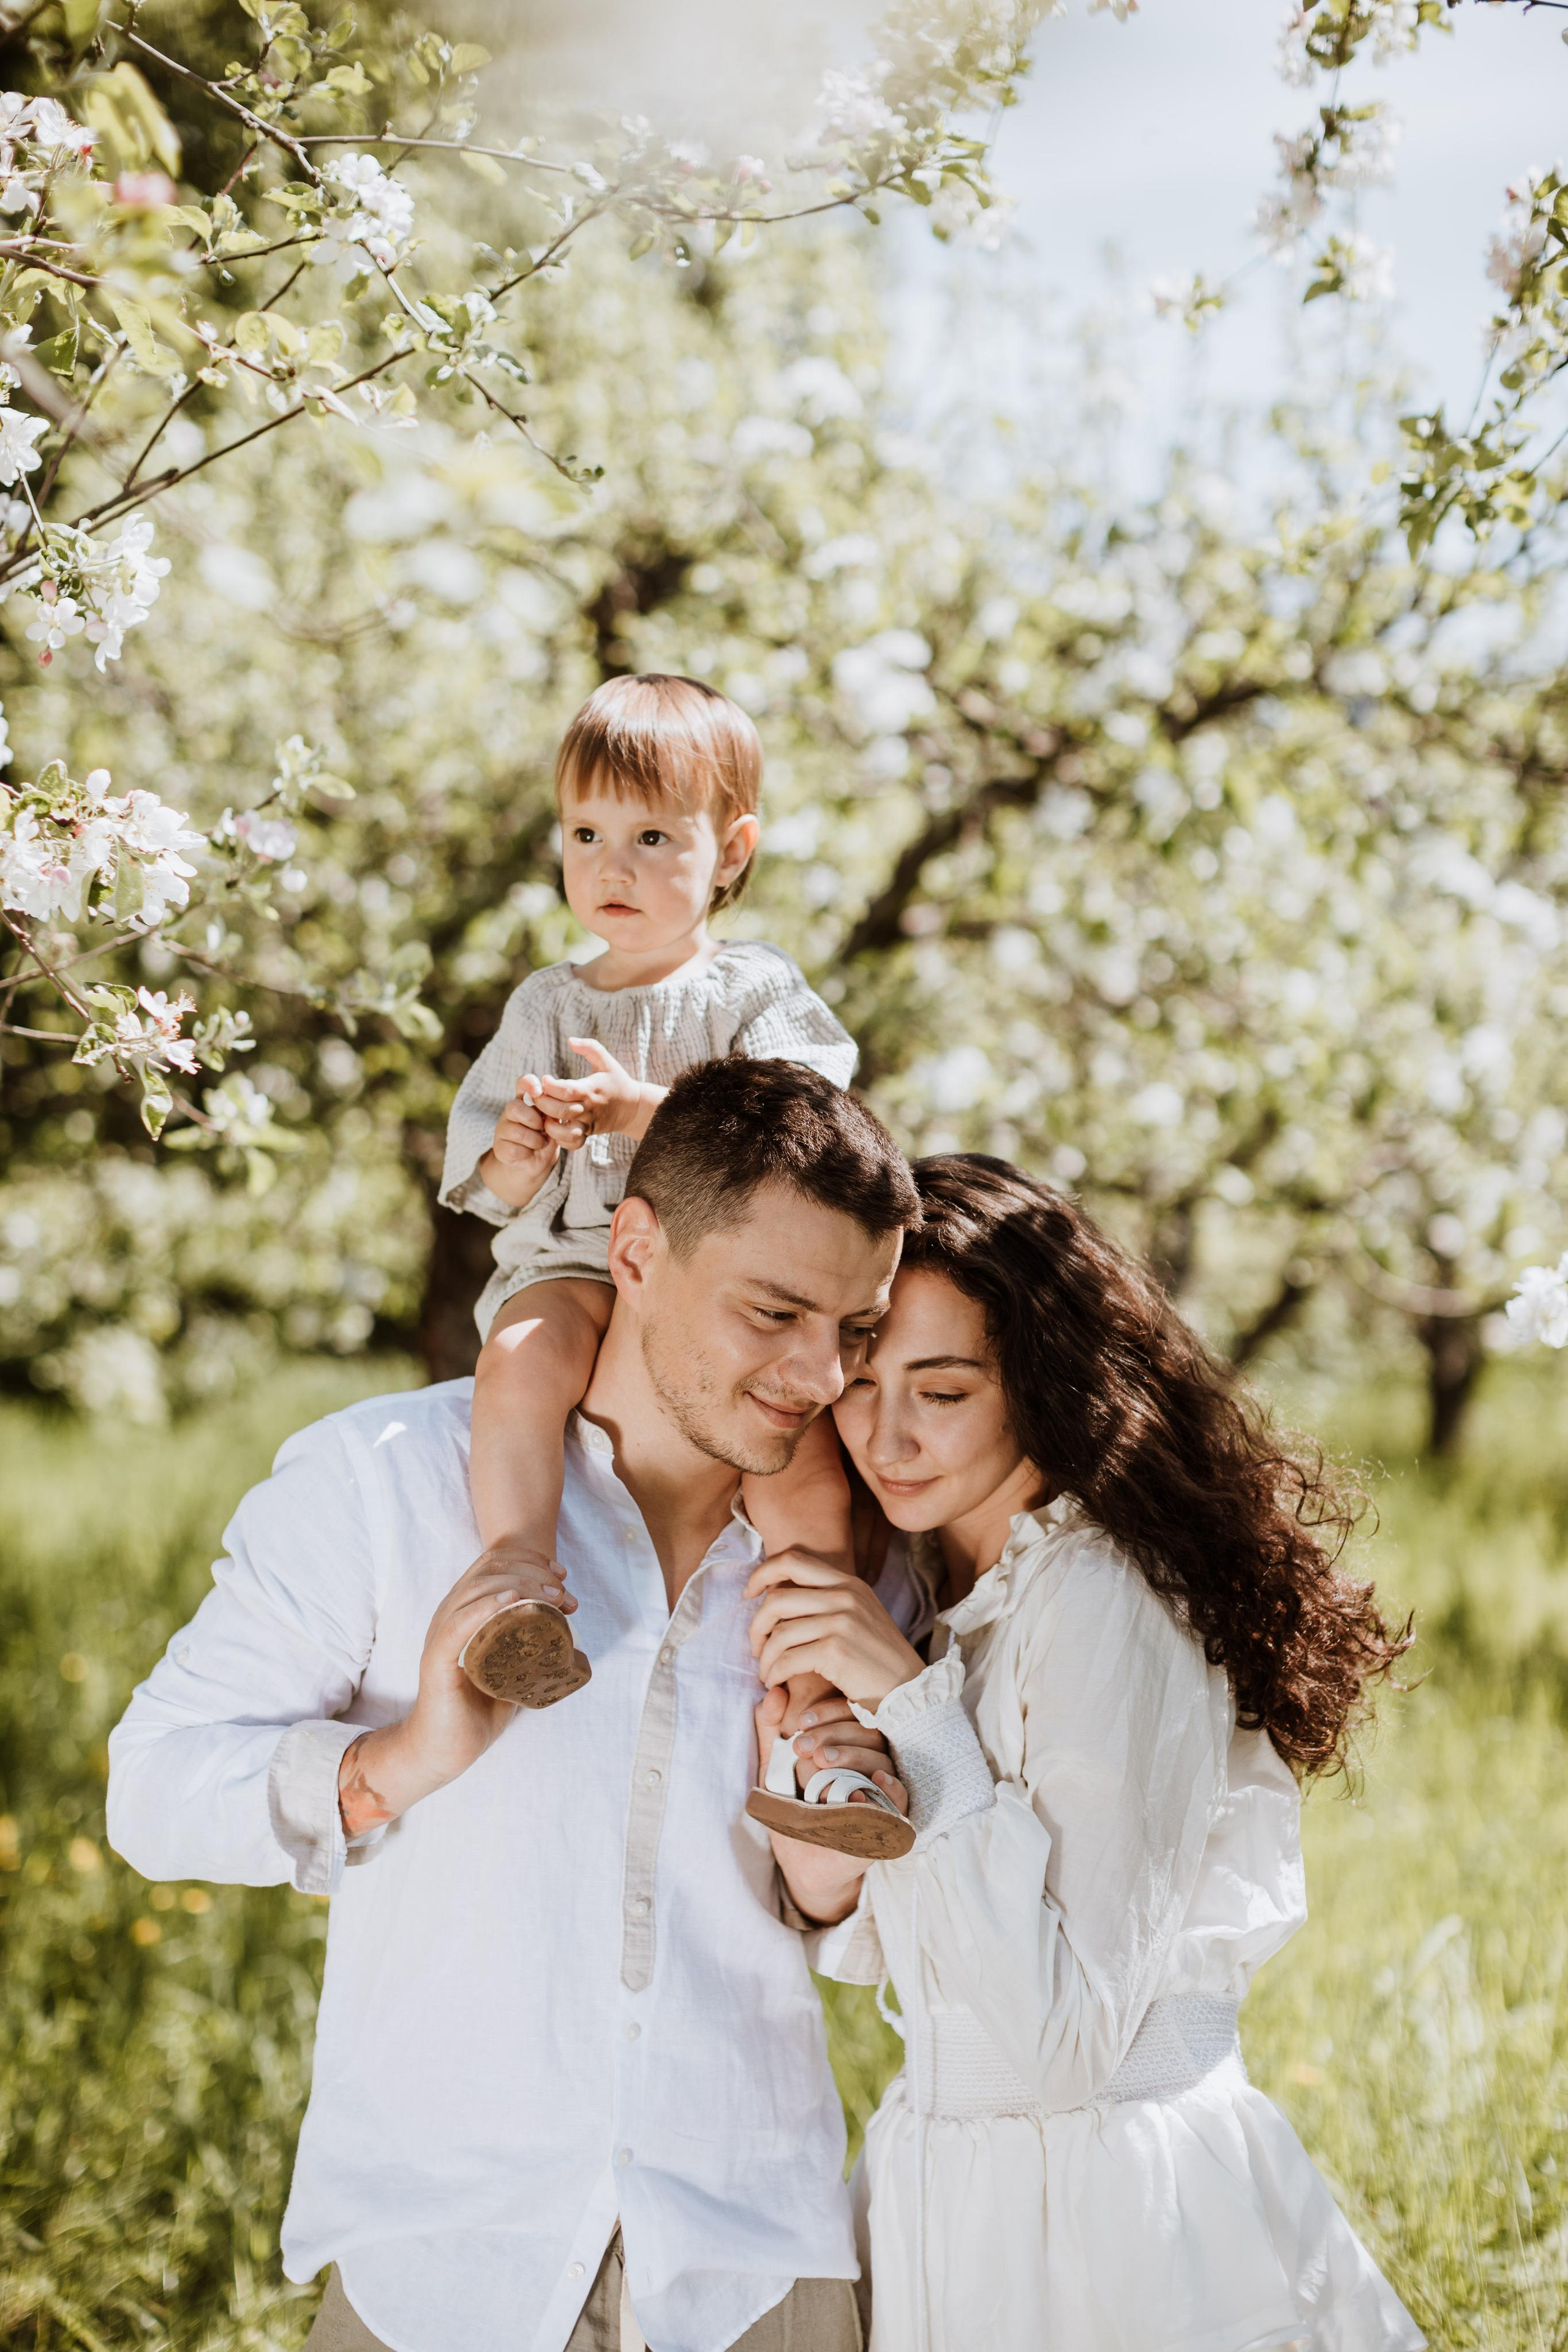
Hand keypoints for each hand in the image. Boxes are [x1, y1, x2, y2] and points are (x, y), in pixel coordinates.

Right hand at [337, 1545, 573, 1834]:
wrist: (444, 1748)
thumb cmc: (478, 1708)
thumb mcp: (511, 1668)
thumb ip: (530, 1649)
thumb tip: (571, 1643)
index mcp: (464, 1611)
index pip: (493, 1565)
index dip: (529, 1559)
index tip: (561, 1574)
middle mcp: (449, 1615)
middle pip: (489, 1571)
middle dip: (532, 1571)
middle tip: (564, 1593)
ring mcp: (441, 1635)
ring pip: (477, 1591)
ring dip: (519, 1585)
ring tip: (551, 1596)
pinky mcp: (437, 1660)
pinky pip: (457, 1625)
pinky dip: (485, 1607)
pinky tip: (510, 1601)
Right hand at [478, 1081, 559, 1207]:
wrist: (536, 1163)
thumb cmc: (547, 1138)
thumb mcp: (554, 1123)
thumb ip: (554, 1112)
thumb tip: (556, 1105)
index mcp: (527, 1100)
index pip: (523, 1082)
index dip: (529, 1083)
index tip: (539, 1092)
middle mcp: (511, 1111)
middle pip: (514, 1107)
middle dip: (534, 1121)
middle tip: (543, 1130)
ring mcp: (503, 1128)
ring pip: (517, 1131)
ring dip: (535, 1140)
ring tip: (539, 1143)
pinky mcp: (499, 1146)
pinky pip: (514, 1148)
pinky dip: (526, 1153)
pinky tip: (528, 1153)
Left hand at [527, 1039, 664, 1149]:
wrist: (633, 1108)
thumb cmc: (616, 1081)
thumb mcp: (606, 1061)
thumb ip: (590, 1047)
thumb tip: (570, 1040)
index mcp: (591, 1089)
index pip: (567, 1090)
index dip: (551, 1085)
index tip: (545, 1079)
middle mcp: (589, 1108)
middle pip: (561, 1111)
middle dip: (543, 1104)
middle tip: (536, 1096)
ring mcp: (588, 1123)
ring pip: (566, 1132)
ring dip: (550, 1126)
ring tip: (544, 1115)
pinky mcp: (588, 1134)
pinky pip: (573, 1143)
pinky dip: (560, 1140)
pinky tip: (554, 1127)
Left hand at [746, 1548, 925, 1712]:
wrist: (909, 1689)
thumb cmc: (878, 1659)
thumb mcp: (859, 1616)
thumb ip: (828, 1601)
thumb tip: (780, 1597)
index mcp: (849, 1583)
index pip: (793, 1560)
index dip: (762, 1573)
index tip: (748, 1594)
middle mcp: (845, 1596)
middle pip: (777, 1598)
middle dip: (756, 1625)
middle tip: (756, 1646)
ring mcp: (841, 1621)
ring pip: (779, 1633)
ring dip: (765, 1658)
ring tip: (767, 1673)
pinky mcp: (835, 1650)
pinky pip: (787, 1659)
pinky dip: (775, 1673)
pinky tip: (776, 1683)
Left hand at [754, 1687, 908, 1928]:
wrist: (800, 1861)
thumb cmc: (792, 1809)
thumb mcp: (774, 1767)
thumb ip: (771, 1731)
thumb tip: (774, 1693)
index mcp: (850, 1744)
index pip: (851, 1713)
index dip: (829, 1711)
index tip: (800, 1722)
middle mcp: (871, 1763)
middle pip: (868, 1733)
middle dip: (835, 1734)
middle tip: (803, 1747)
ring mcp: (882, 1791)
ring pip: (882, 1760)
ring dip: (853, 1756)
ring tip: (821, 1762)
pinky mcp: (889, 1821)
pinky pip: (902, 1799)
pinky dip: (892, 1787)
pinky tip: (873, 1779)